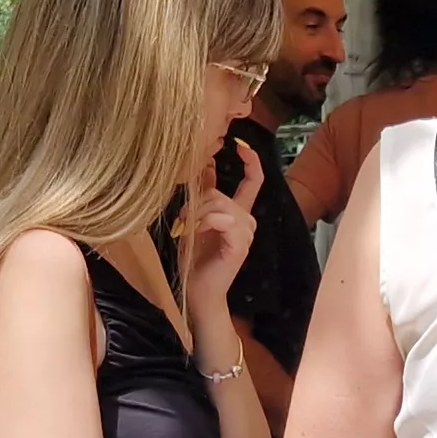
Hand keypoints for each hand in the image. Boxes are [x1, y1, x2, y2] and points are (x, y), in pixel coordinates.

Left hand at [182, 141, 261, 312]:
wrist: (197, 291)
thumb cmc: (195, 259)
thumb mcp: (195, 219)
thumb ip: (204, 194)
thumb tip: (207, 163)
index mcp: (237, 215)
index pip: (253, 182)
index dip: (251, 162)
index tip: (242, 146)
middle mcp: (246, 222)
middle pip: (222, 194)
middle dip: (198, 202)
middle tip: (182, 219)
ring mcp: (246, 234)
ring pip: (222, 205)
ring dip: (198, 214)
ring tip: (187, 228)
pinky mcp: (241, 245)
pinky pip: (225, 220)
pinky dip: (206, 223)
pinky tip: (197, 232)